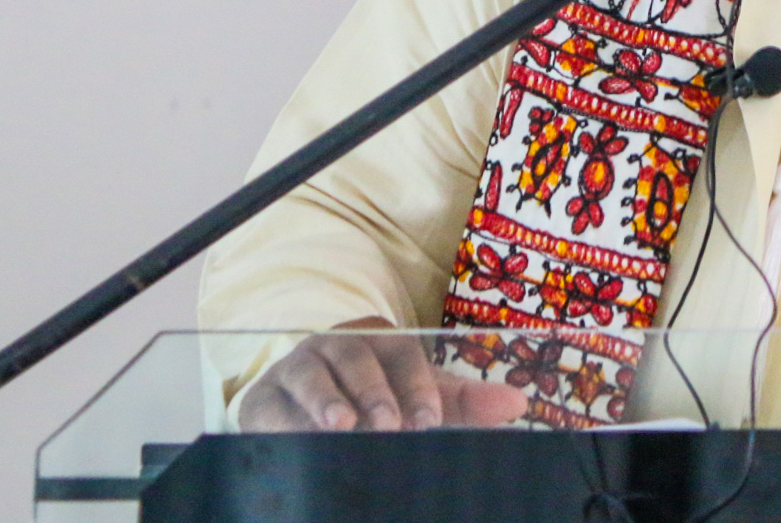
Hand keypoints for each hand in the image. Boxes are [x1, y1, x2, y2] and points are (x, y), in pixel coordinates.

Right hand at [239, 318, 528, 431]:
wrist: (303, 412)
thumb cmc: (374, 402)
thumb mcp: (419, 401)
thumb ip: (465, 404)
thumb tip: (518, 403)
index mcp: (380, 341)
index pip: (403, 353)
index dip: (416, 386)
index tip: (427, 422)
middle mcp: (336, 345)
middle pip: (356, 358)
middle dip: (374, 393)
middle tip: (387, 426)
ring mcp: (297, 368)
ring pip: (311, 375)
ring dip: (326, 401)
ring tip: (342, 427)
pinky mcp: (262, 398)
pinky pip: (271, 405)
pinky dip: (286, 422)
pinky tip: (300, 439)